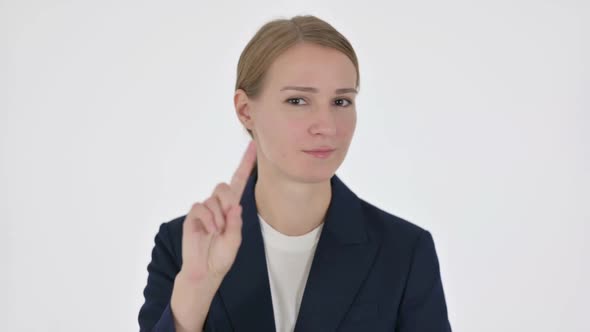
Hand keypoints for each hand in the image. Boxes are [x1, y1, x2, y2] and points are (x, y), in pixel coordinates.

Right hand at [180, 140, 256, 281]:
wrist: (205, 270)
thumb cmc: (221, 256)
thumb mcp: (235, 241)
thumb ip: (236, 224)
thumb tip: (235, 206)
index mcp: (232, 208)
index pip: (239, 180)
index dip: (245, 163)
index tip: (253, 145)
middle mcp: (218, 205)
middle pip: (223, 186)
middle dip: (228, 200)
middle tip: (227, 219)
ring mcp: (204, 210)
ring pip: (212, 199)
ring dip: (218, 218)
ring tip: (216, 233)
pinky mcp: (192, 216)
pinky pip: (200, 208)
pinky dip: (207, 220)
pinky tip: (208, 231)